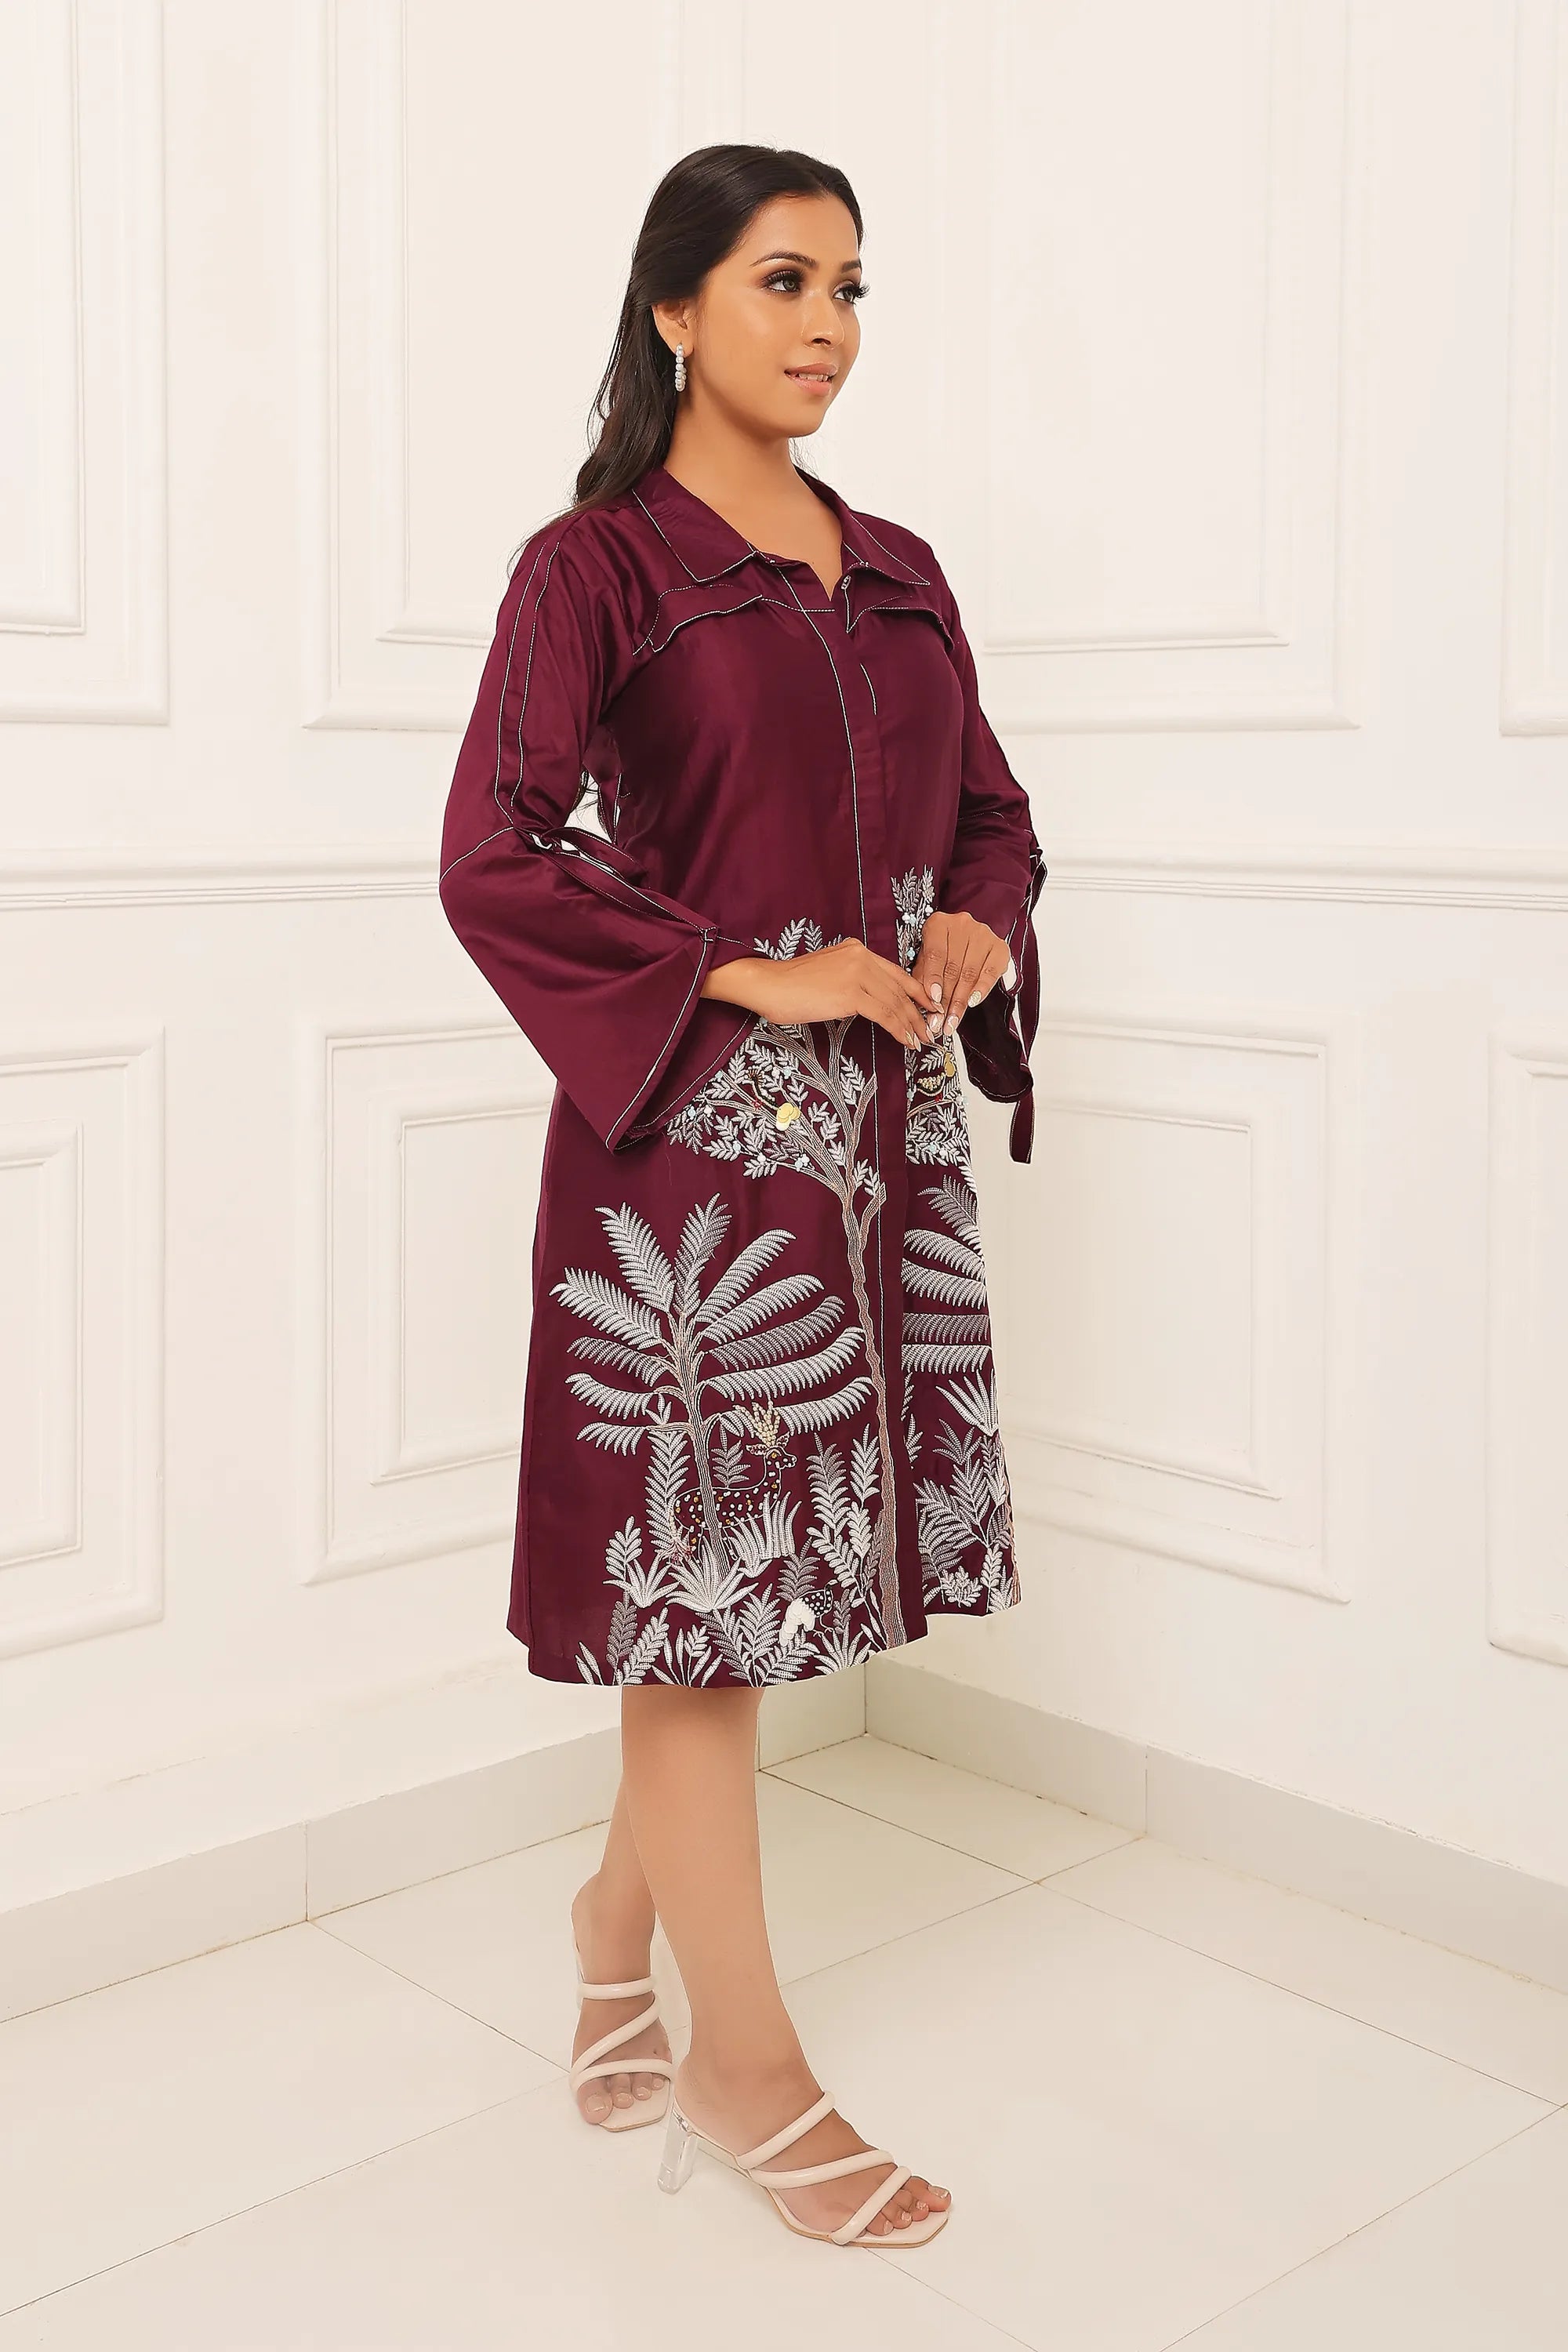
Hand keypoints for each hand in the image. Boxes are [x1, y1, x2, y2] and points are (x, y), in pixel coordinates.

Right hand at [700, 938, 946, 1050]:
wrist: (768, 985)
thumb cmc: (790, 986)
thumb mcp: (827, 974)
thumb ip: (850, 981)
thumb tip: (866, 1002)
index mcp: (856, 949)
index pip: (895, 972)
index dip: (916, 992)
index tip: (929, 1007)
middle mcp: (861, 956)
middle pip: (899, 988)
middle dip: (918, 1013)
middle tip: (930, 1031)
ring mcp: (857, 973)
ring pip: (895, 1002)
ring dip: (911, 1025)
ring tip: (920, 1041)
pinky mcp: (851, 992)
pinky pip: (884, 1013)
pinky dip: (898, 1029)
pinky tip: (905, 1040)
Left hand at [912, 909, 1012, 1038]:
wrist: (964, 936)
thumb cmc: (942, 948)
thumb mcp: (926, 958)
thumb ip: (923, 978)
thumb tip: (923, 1005)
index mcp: (938, 924)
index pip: (935, 954)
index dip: (934, 980)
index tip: (932, 1000)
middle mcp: (962, 925)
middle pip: (953, 967)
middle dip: (946, 999)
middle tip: (940, 1020)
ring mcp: (982, 934)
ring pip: (970, 973)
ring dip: (961, 1000)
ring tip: (953, 1019)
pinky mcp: (999, 946)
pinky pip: (991, 972)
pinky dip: (981, 989)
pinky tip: (973, 1002)